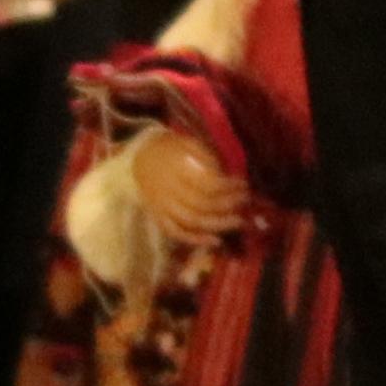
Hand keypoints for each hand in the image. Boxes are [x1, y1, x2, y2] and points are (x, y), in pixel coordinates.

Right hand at [125, 133, 243, 246]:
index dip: (229, 187)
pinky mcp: (159, 217)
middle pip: (202, 205)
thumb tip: (226, 177)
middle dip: (228, 206)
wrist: (138, 159)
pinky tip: (215, 241)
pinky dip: (195, 239)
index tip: (244, 185)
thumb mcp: (188, 144)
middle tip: (246, 202)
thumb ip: (207, 159)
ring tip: (238, 222)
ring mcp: (163, 206)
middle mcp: (169, 190)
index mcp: (176, 169)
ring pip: (191, 221)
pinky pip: (176, 232)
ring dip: (217, 225)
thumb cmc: (169, 149)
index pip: (207, 184)